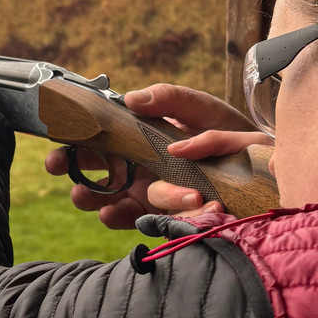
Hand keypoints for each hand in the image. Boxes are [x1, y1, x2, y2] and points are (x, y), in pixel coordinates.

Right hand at [44, 83, 271, 227]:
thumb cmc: (227, 129)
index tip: (55, 157)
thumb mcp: (198, 106)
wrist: (262, 161)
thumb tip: (129, 98)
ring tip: (96, 206)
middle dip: (77, 182)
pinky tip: (112, 214)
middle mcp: (138, 169)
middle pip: (95, 178)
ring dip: (99, 204)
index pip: (94, 144)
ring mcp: (150, 193)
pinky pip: (142, 220)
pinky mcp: (167, 214)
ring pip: (113, 202)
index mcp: (136, 140)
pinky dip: (127, 219)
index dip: (69, 149)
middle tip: (69, 183)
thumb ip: (167, 98)